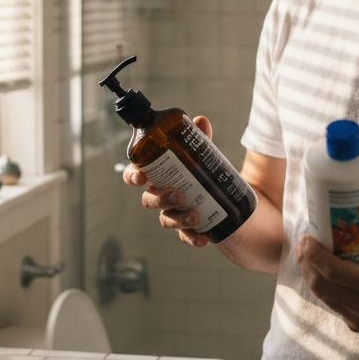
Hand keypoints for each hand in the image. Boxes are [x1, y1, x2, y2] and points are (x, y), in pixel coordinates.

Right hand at [122, 114, 214, 247]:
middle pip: (149, 201)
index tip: (141, 176)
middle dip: (161, 198)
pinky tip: (205, 238)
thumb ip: (199, 139)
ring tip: (196, 214)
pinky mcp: (188, 230)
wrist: (225, 197)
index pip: (135, 176)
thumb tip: (200, 120)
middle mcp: (161, 197)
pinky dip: (194, 238)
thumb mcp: (202, 154)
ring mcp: (173, 214)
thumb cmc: (202, 171)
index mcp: (157, 176)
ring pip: (166, 220)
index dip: (133, 176)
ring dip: (178, 219)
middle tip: (178, 194)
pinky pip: (186, 237)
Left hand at [297, 177, 358, 333]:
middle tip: (304, 241)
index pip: (336, 272)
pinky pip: (332, 303)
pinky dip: (323, 286)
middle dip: (307, 262)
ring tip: (308, 253)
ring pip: (323, 296)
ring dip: (311, 274)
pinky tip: (321, 269)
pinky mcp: (357, 325)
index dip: (315, 255)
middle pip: (322, 285)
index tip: (306, 237)